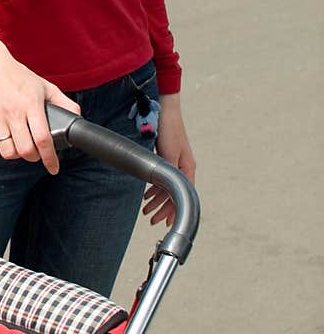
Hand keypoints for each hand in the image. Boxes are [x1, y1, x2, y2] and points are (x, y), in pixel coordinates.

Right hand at [0, 25, 79, 173]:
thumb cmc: (16, 74)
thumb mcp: (43, 85)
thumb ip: (62, 102)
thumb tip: (77, 117)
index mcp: (31, 104)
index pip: (43, 139)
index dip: (50, 158)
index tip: (53, 168)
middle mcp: (12, 112)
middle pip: (25, 151)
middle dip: (34, 158)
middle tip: (36, 154)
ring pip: (8, 152)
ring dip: (16, 154)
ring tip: (19, 145)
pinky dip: (0, 145)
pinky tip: (5, 135)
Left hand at [142, 92, 195, 228]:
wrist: (165, 111)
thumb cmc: (169, 130)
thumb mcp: (169, 152)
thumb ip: (169, 170)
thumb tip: (167, 188)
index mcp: (187, 168)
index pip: (181, 195)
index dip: (172, 210)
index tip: (166, 222)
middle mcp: (183, 168)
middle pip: (173, 194)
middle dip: (162, 209)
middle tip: (150, 220)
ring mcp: (175, 163)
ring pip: (166, 188)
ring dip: (156, 200)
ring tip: (145, 211)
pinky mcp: (167, 159)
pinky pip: (162, 179)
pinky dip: (154, 189)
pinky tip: (147, 195)